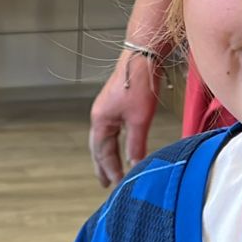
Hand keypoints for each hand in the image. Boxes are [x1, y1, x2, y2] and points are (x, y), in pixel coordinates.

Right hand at [89, 45, 162, 189]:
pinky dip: (115, 143)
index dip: (111, 170)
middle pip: (99, 148)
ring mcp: (107, 109)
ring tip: (111, 169)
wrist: (142, 55)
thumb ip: (135, 144)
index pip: (103, 153)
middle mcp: (100, 116)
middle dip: (103, 166)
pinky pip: (112, 130)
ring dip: (108, 156)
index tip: (118, 185)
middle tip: (105, 184)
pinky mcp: (117, 104)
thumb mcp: (139, 119)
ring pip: (105, 139)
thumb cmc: (138, 83)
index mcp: (100, 121)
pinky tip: (121, 145)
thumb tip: (135, 166)